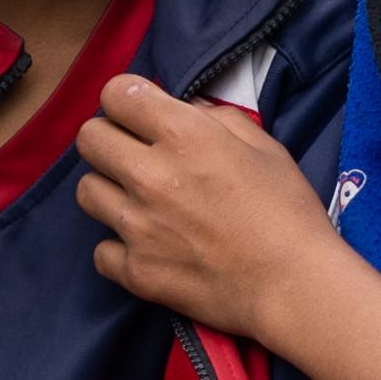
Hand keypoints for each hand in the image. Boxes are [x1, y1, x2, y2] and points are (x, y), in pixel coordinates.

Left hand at [73, 77, 335, 344]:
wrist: (293, 285)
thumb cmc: (288, 212)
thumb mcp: (263, 147)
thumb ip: (217, 118)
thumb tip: (185, 111)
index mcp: (184, 136)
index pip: (116, 94)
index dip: (127, 99)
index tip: (140, 113)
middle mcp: (150, 175)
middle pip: (89, 138)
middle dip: (109, 138)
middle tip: (134, 154)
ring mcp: (137, 226)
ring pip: (86, 191)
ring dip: (109, 190)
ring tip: (139, 202)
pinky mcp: (135, 270)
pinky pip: (101, 250)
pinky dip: (119, 248)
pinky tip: (147, 246)